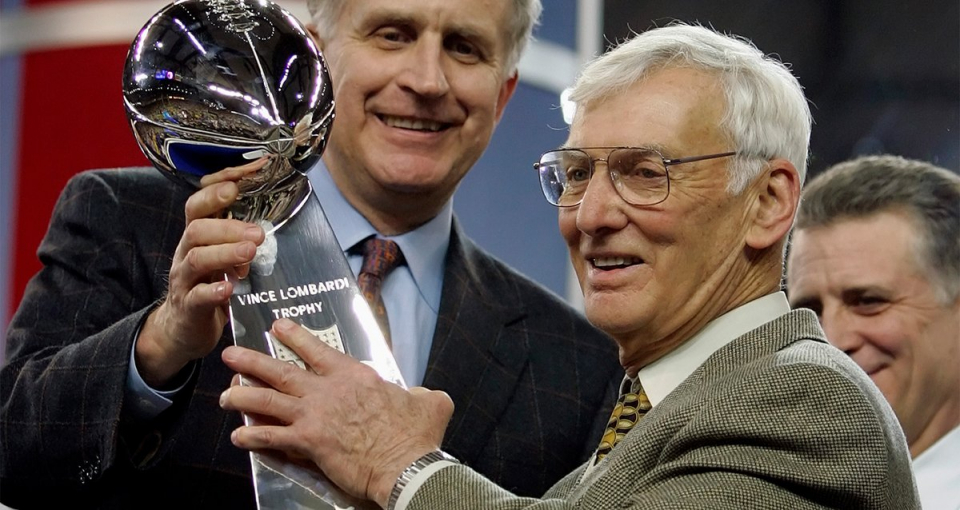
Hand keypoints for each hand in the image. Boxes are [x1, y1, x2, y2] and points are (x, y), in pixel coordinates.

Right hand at [135, 157, 269, 386]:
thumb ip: (241, 239)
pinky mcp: (188, 307)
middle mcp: (186, 252)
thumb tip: (271, 219)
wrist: (182, 329)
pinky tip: (229, 289)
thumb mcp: (224, 257)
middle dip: (228, 226)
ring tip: (250, 252)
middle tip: (259, 232)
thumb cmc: (208, 286)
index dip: (220, 186)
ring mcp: (184, 280)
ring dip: (225, 252)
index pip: (200, 202)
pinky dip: (213, 292)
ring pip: (196, 258)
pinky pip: (197, 297)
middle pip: (197, 228)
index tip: (247, 175)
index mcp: (197, 236)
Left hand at [219, 319, 453, 506]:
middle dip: (253, 362)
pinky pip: (273, 437)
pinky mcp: (309, 442)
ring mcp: (315, 415)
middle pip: (281, 372)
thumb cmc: (416, 434)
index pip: (318, 350)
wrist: (405, 463)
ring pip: (268, 402)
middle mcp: (328, 390)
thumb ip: (421, 395)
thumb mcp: (429, 403)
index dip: (295, 337)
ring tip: (224, 396)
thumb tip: (425, 396)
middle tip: (232, 354)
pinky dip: (253, 437)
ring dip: (243, 398)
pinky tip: (239, 437)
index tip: (278, 327)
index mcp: (355, 376)